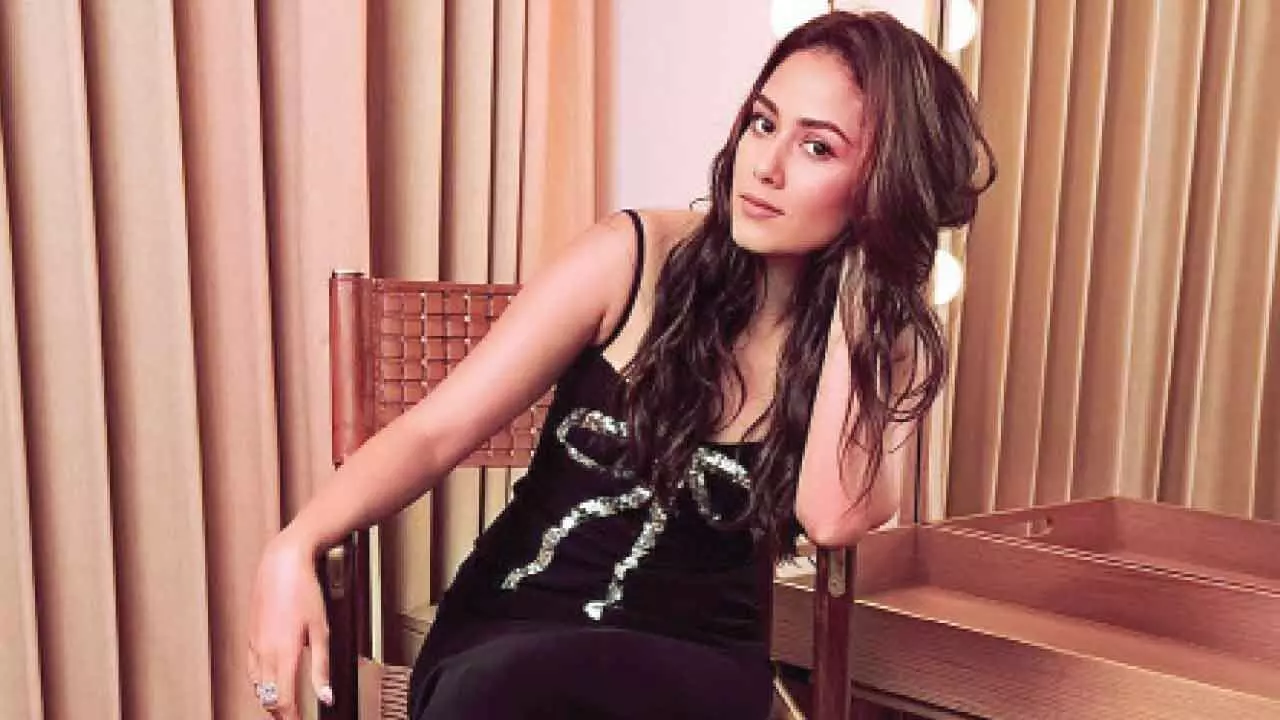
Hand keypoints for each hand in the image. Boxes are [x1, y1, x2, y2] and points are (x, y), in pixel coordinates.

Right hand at [247, 532, 332, 717]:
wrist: (281, 565)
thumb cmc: (304, 592)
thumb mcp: (321, 631)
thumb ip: (322, 667)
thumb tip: (326, 697)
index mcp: (284, 654)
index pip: (283, 701)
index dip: (291, 718)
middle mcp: (265, 653)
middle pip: (268, 698)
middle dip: (281, 712)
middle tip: (294, 717)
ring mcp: (254, 645)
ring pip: (257, 687)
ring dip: (269, 699)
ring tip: (285, 705)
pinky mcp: (250, 637)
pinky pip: (252, 670)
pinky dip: (260, 683)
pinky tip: (270, 681)